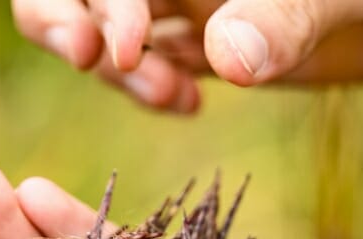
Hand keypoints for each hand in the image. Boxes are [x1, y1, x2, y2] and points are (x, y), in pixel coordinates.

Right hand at [12, 0, 362, 111]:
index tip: (122, 45)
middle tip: (111, 63)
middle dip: (71, 19)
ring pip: (109, 28)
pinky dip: (150, 88)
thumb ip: (292, 13)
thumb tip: (223, 58)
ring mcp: (201, 4)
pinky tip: (186, 105)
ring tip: (170, 96)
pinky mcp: (226, 48)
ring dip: (113, 65)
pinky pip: (155, 66)